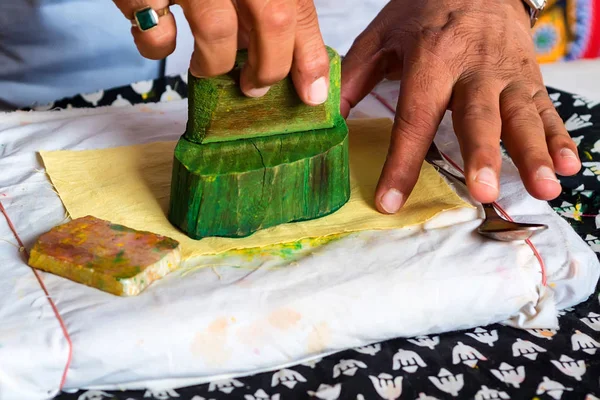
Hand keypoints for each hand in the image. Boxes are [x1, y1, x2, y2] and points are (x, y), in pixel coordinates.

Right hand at [113, 0, 329, 104]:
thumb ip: (261, 5)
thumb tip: (281, 58)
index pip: (299, 9)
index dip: (309, 56)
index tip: (312, 94)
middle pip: (272, 20)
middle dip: (268, 68)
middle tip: (254, 88)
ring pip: (216, 33)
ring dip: (215, 65)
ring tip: (207, 68)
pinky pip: (157, 36)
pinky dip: (158, 47)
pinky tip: (164, 38)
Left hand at [341, 0, 580, 213]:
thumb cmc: (423, 12)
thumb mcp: (381, 36)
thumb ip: (355, 77)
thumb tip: (326, 119)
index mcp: (431, 58)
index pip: (414, 117)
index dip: (401, 161)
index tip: (389, 200)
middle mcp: (473, 67)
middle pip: (477, 115)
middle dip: (481, 155)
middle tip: (481, 191)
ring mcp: (506, 73)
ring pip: (521, 116)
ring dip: (533, 153)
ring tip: (542, 187)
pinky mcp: (529, 78)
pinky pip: (547, 109)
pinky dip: (559, 138)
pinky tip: (568, 167)